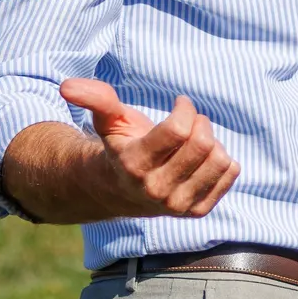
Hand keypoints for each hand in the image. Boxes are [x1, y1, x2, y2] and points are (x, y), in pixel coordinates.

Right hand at [60, 79, 239, 217]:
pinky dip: (224, 160)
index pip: (178, 129)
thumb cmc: (120, 146)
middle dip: (200, 122)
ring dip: (213, 141)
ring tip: (194, 142)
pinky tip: (203, 160)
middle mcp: (155, 190)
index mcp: (133, 165)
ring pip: (219, 159)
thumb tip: (67, 86)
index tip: (180, 102)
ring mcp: (177, 204)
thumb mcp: (108, 121)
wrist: (122, 190)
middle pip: (202, 143)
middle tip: (190, 122)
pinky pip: (230, 174)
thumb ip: (95, 100)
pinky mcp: (196, 211)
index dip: (185, 108)